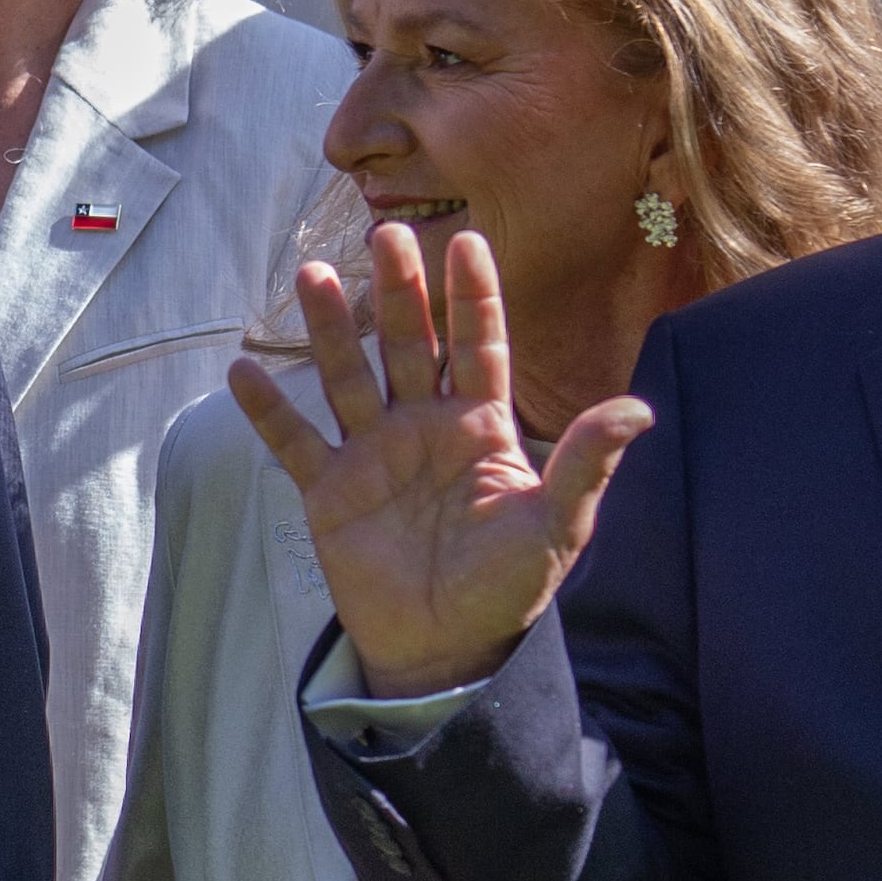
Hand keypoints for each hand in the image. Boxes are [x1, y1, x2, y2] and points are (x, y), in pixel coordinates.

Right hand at [226, 225, 645, 699]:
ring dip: (329, 329)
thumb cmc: (508, 586)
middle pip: (408, 344)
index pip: (477, 345)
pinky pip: (295, 443)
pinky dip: (269, 411)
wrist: (446, 646)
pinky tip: (242, 371)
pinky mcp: (330, 491)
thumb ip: (586, 462)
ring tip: (310, 274)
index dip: (473, 296)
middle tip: (386, 234)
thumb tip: (639, 410)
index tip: (468, 242)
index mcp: (480, 425)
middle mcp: (423, 425)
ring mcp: (372, 453)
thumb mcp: (556, 524)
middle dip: (399, 291)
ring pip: (348, 376)